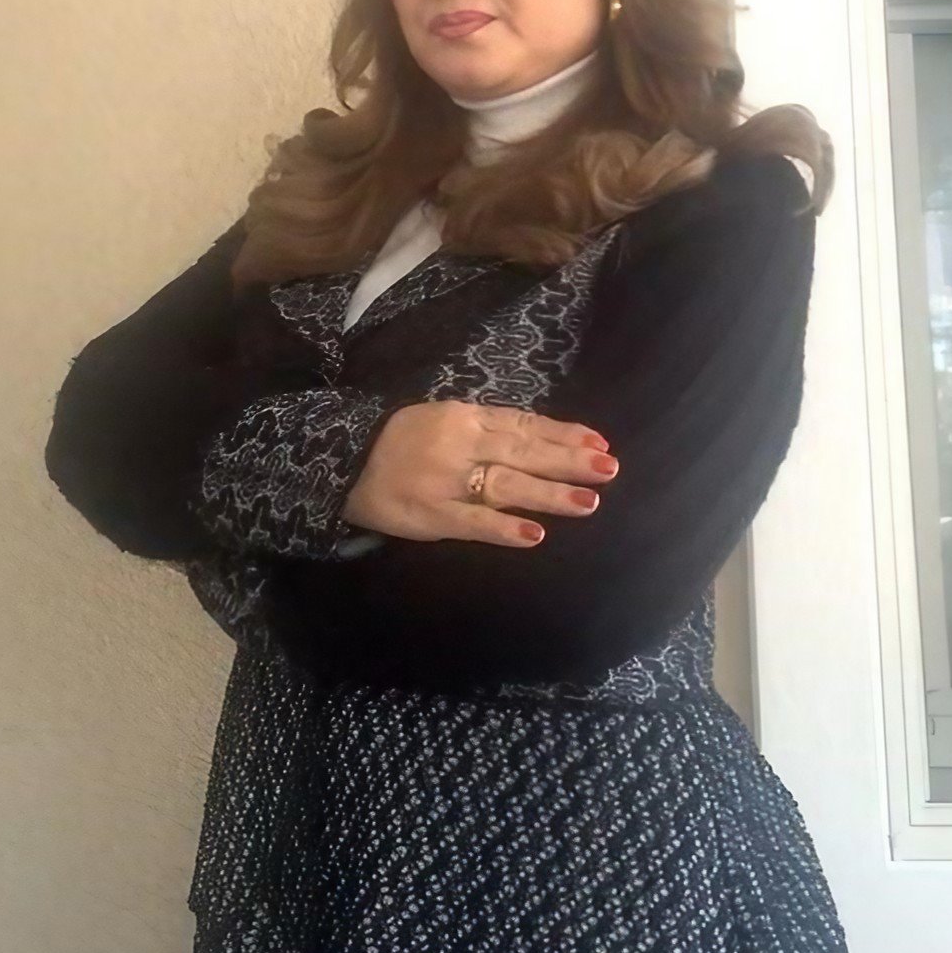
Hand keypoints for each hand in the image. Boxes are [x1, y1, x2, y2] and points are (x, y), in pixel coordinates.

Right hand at [341, 399, 619, 546]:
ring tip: (587, 502)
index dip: (562, 434)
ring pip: (506, 486)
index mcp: (465, 417)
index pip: (524, 424)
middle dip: (567, 461)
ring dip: (548, 495)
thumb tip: (543, 437)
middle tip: (609, 469)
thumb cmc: (402, 440)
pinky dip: (503, 528)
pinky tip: (534, 535)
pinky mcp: (431, 515)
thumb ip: (488, 427)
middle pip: (523, 452)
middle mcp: (461, 445)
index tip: (599, 442)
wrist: (342, 461)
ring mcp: (447, 481)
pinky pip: (473, 523)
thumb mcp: (444, 418)